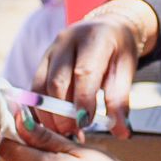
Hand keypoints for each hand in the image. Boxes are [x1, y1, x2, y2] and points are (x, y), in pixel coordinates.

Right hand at [32, 0, 157, 137]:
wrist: (106, 28)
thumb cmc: (118, 51)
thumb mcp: (126, 71)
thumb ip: (120, 101)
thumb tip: (122, 132)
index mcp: (94, 38)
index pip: (84, 72)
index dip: (82, 101)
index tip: (85, 124)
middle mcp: (67, 40)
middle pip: (57, 81)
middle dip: (62, 112)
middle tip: (74, 132)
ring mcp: (51, 49)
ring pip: (40, 86)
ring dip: (49, 114)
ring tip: (64, 131)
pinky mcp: (42, 60)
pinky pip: (35, 88)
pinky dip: (41, 109)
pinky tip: (53, 123)